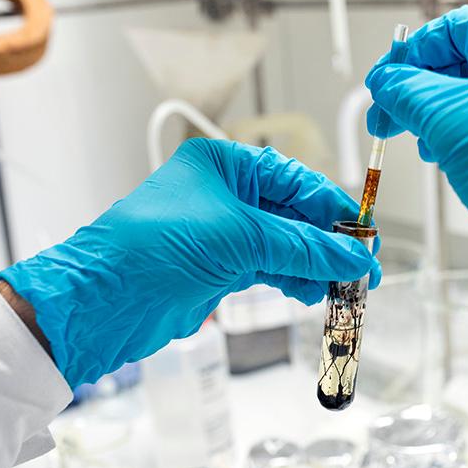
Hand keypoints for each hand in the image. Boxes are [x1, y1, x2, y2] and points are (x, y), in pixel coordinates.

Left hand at [0, 139, 380, 387]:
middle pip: (293, 214)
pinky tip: (315, 291)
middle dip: (328, 241)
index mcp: (223, 165)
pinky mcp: (218, 267)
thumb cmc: (154, 249)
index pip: (295, 181)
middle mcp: (223, 194)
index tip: (364, 234)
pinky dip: (294, 279)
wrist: (103, 302)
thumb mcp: (241, 238)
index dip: (333, 208)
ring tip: (344, 286)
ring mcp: (221, 232)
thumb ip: (304, 247)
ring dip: (315, 264)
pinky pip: (270, 268)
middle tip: (362, 266)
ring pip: (284, 244)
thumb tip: (354, 256)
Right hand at [365, 6, 467, 326]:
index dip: (409, 56)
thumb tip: (386, 83)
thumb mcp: (447, 120)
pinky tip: (449, 157)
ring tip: (420, 142)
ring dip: (441, 118)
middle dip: (421, 92)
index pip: (455, 28)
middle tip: (389, 116)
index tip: (383, 82)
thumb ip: (407, 92)